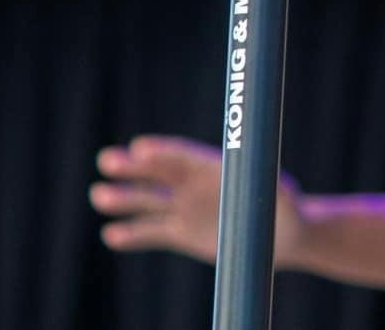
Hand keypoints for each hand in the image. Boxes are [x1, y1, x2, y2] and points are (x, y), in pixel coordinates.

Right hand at [92, 135, 304, 267]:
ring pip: (150, 202)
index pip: (185, 156)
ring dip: (125, 199)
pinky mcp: (181, 233)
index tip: (140, 147)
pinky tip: (111, 234)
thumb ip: (272, 186)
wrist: (279, 238)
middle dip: (134, 168)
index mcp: (215, 168)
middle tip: (107, 161)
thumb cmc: (285, 208)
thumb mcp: (282, 194)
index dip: (163, 151)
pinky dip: (133, 235)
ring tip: (99, 196)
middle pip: (160, 173)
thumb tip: (275, 180)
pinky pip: (153, 232)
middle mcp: (195, 184)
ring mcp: (185, 208)